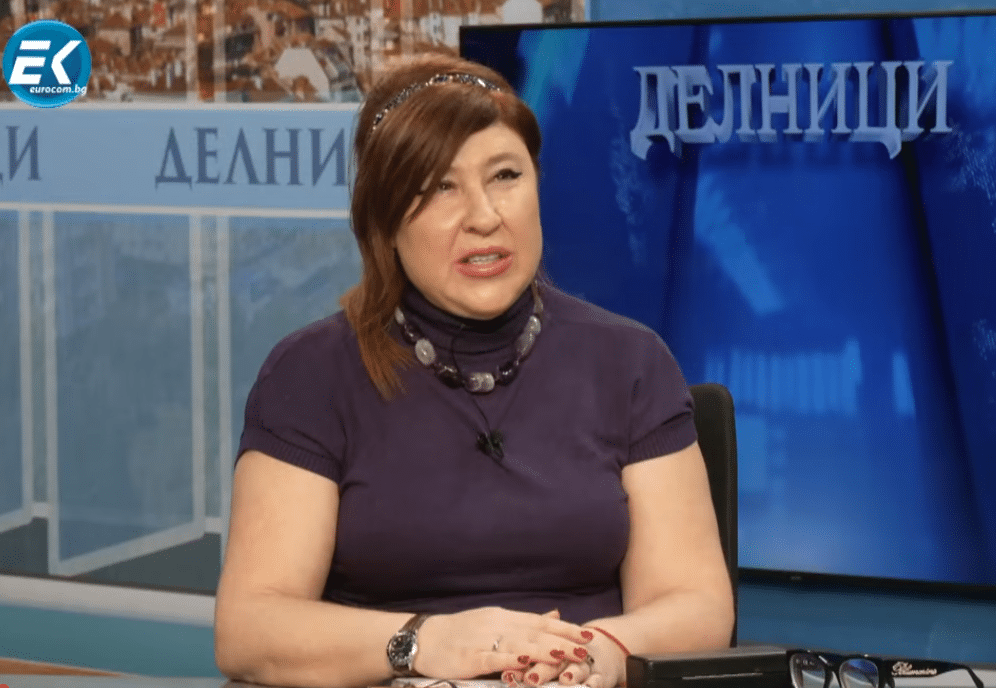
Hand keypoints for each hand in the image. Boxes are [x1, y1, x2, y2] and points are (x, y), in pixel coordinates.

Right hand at [412, 607, 591, 679]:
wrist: (424, 638)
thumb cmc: (461, 632)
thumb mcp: (495, 621)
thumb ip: (526, 622)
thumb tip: (555, 616)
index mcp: (504, 617)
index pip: (540, 622)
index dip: (565, 629)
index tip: (587, 634)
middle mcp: (497, 625)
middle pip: (534, 633)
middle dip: (562, 640)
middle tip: (585, 647)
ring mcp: (483, 640)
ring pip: (518, 644)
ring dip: (542, 649)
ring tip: (564, 653)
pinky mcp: (470, 656)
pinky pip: (492, 658)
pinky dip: (509, 659)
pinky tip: (524, 662)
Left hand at [516, 627, 626, 687]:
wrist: (598, 651)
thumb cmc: (564, 656)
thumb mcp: (548, 652)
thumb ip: (531, 654)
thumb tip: (502, 665)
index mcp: (550, 650)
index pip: (536, 654)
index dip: (522, 663)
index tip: (509, 672)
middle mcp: (567, 657)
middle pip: (554, 662)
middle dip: (543, 670)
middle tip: (531, 678)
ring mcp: (585, 667)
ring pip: (578, 669)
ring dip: (572, 673)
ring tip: (564, 679)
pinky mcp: (601, 676)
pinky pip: (598, 680)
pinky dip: (594, 684)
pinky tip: (589, 687)